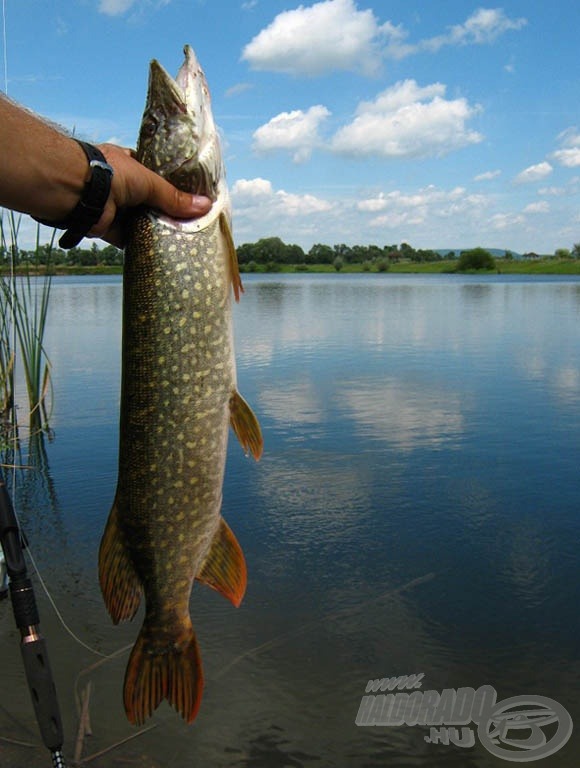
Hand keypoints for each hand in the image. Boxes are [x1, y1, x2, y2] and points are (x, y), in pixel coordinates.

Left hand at [92, 143, 211, 247]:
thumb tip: (205, 205)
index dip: (169, 185)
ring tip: (181, 239)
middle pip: (148, 201)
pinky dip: (142, 245)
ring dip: (154, 229)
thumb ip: (174, 197)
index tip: (187, 198)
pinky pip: (129, 239)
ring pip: (139, 221)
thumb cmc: (110, 174)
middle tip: (188, 223)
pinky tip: (161, 251)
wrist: (78, 192)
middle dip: (164, 211)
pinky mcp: (108, 228)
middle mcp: (120, 185)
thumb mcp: (149, 181)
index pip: (153, 175)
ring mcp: (113, 206)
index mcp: (127, 164)